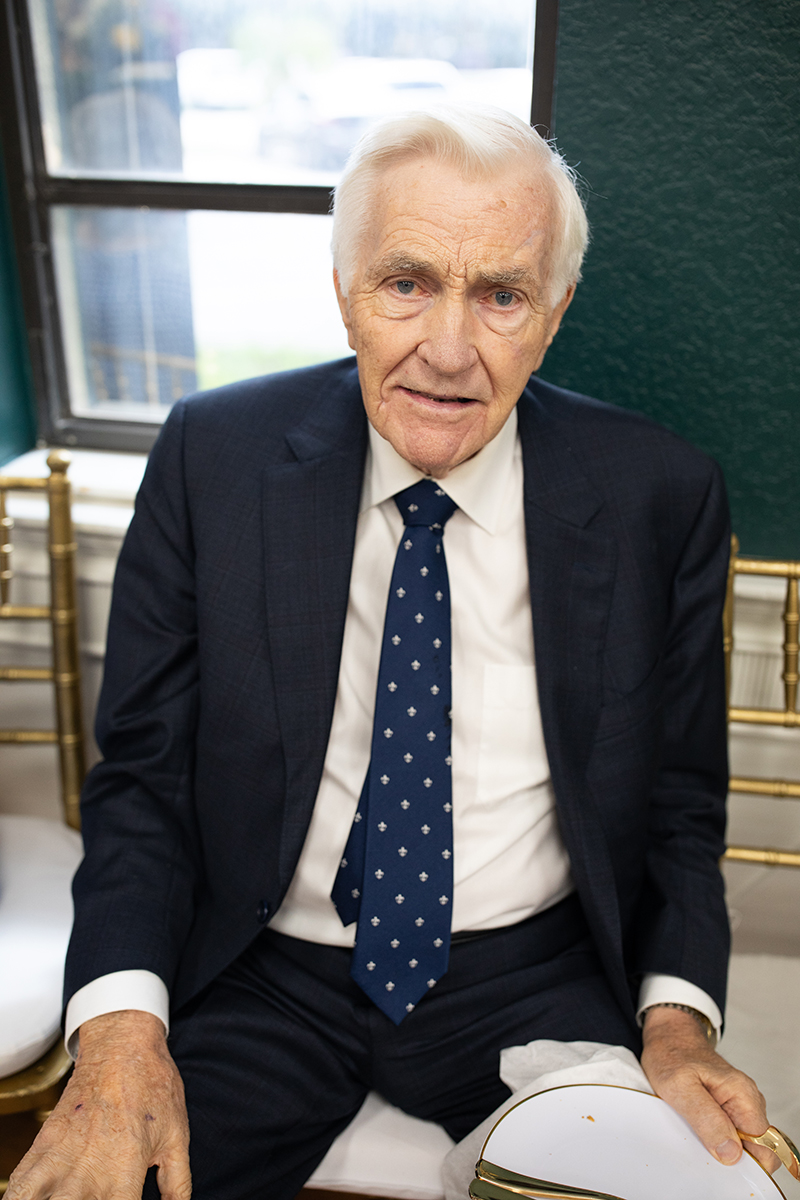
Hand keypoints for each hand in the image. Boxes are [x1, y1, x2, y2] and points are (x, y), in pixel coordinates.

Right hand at [7, 1010, 190, 1199]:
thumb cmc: (153, 1086)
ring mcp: (61, 1160)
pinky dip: (21, 1198)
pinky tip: (36, 1198)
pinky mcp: (44, 1145)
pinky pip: (20, 1186)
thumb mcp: (177, 1135)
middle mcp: (89, 1173)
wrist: (121, 1044)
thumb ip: (177, 1183)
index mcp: (125, 1173)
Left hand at [641, 1006, 779, 1174]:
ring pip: (740, 1145)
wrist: (668, 1038)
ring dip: (718, 1147)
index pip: (766, 1147)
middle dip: (730, 1157)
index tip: (720, 1161)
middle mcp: (747, 1102)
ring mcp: (739, 1106)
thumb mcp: (680, 1087)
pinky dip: (712, 1138)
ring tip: (692, 1131)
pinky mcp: (727, 1109)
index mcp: (744, 1096)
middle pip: (755, 1150)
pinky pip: (727, 1135)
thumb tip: (732, 1153)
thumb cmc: (672, 1055)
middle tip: (699, 1144)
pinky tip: (693, 1128)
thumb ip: (707, 1119)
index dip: (747, 1163)